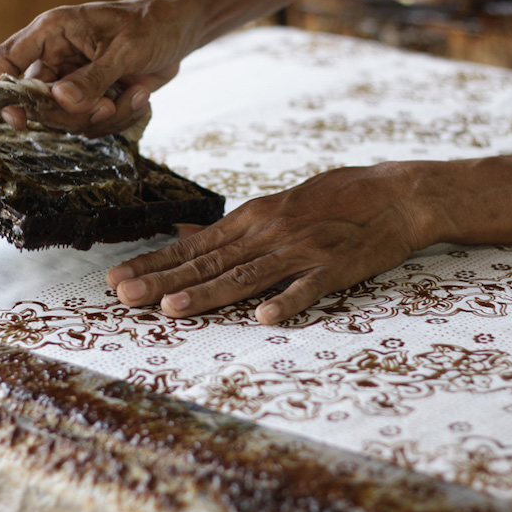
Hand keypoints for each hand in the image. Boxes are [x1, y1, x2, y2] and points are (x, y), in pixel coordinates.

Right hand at [0, 0, 197, 136]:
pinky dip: (121, 118)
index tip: (18, 116)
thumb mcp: (125, 49)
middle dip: (73, 114)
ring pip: (69, 120)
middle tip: (106, 106)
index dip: (2, 90)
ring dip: (106, 117)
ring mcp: (74, 83)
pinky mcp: (93, 100)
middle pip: (38, 103)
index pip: (5, 60)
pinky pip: (94, 125)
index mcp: (52, 32)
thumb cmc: (150, 25)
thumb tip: (61, 100)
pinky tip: (141, 96)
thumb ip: (93, 78)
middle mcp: (56, 58)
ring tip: (137, 93)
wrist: (178, 31)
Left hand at [106, 163, 433, 324]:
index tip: (117, 277)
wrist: (394, 193)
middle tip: (123, 296)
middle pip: (209, 262)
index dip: (154, 262)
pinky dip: (287, 301)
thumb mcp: (277, 205)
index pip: (193, 246)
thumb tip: (186, 232)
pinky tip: (264, 319)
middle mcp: (269, 233)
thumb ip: (232, 226)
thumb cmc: (334, 199)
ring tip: (170, 308)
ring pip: (246, 275)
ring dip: (207, 292)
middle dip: (162, 279)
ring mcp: (301, 250)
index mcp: (253, 219)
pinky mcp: (335, 266)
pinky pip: (307, 286)